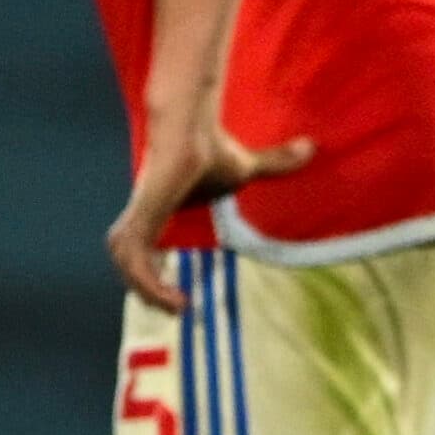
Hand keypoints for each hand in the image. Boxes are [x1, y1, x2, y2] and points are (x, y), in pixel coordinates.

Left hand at [107, 116, 314, 311]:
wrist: (191, 126)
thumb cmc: (213, 145)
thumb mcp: (248, 167)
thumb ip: (275, 164)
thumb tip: (310, 147)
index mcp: (160, 208)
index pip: (140, 246)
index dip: (151, 272)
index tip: (180, 296)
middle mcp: (145, 212)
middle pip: (124, 255)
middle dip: (142, 285)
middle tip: (177, 308)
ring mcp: (141, 212)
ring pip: (124, 258)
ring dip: (145, 288)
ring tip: (177, 307)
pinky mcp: (144, 212)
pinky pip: (134, 255)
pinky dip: (148, 280)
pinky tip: (173, 297)